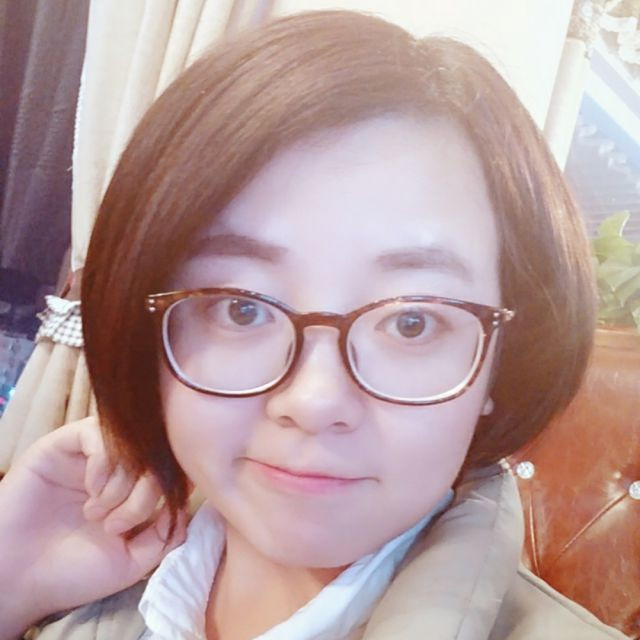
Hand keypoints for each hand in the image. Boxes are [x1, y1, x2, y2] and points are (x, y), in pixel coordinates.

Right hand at [0, 417, 186, 637]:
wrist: (16, 578)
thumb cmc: (73, 570)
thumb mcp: (133, 560)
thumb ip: (166, 533)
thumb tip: (188, 503)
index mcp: (138, 488)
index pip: (175, 464)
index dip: (176, 486)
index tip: (158, 516)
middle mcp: (119, 466)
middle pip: (159, 452)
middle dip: (147, 493)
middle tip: (117, 525)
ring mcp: (94, 452)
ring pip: (132, 441)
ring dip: (123, 482)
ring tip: (98, 513)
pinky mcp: (65, 443)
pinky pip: (100, 433)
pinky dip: (103, 464)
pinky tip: (90, 492)